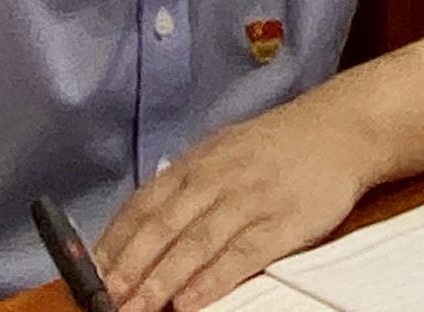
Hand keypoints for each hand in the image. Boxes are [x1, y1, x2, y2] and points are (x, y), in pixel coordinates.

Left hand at [94, 86, 377, 311]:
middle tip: (103, 301)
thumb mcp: (221, 154)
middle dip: (129, 268)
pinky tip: (191, 301)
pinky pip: (241, 254)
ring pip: (196, 244)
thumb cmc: (273, 148)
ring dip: (162, 279)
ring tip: (136, 309)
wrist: (338, 129)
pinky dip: (213, 279)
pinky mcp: (282, 222)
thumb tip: (138, 228)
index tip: (85, 276)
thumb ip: (183, 187)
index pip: (142, 206)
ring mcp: (248, 201)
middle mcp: (215, 180)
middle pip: (162, 228)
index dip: (113, 243)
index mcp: (195, 164)